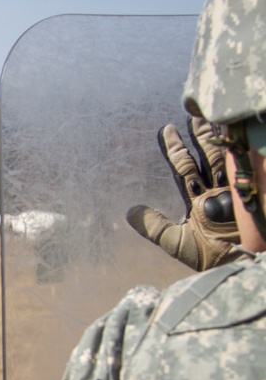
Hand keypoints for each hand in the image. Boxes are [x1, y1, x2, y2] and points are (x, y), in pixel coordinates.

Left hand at [126, 116, 241, 270]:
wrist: (239, 265)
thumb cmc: (210, 257)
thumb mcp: (175, 241)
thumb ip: (153, 227)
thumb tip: (129, 212)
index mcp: (200, 200)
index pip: (185, 168)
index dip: (176, 150)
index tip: (167, 130)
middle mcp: (218, 190)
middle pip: (207, 156)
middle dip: (199, 136)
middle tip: (188, 115)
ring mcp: (236, 188)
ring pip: (224, 156)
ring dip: (216, 136)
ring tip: (207, 114)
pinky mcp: (251, 189)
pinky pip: (244, 163)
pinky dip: (239, 148)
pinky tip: (231, 128)